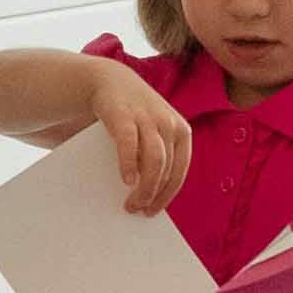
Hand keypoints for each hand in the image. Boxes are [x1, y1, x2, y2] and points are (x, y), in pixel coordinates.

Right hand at [87, 59, 191, 216]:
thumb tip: (150, 195)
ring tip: (130, 203)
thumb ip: (157, 156)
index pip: (179, 171)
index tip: (153, 211)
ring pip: (154, 161)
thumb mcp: (152, 132)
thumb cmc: (134, 116)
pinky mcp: (125, 115)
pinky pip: (130, 144)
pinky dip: (129, 164)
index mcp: (181, 131)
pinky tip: (126, 180)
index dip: (167, 195)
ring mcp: (148, 118)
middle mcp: (169, 124)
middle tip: (137, 210)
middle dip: (152, 195)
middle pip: (166, 169)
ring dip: (144, 187)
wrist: (111, 81)